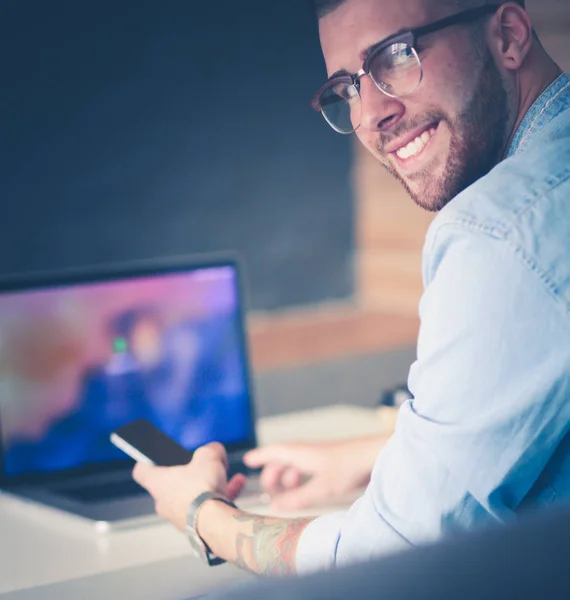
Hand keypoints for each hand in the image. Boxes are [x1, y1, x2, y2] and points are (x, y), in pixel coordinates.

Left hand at [133, 442, 245, 531]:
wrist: (215, 522)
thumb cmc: (203, 489)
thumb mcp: (208, 456)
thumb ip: (211, 449)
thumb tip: (215, 450)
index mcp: (158, 483)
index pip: (142, 470)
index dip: (149, 460)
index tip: (158, 455)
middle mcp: (164, 502)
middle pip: (172, 482)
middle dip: (190, 472)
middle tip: (203, 464)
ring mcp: (179, 516)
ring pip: (193, 494)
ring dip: (208, 483)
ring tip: (226, 474)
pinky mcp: (196, 527)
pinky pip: (207, 507)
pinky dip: (220, 496)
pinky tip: (237, 485)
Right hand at [243, 436, 385, 510]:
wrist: (375, 455)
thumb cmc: (350, 467)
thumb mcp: (322, 488)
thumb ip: (298, 499)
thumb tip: (275, 506)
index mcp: (301, 453)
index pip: (273, 451)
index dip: (259, 456)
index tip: (247, 461)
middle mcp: (308, 451)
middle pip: (282, 458)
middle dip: (272, 472)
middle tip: (269, 490)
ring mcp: (320, 455)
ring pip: (295, 463)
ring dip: (287, 476)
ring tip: (286, 493)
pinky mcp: (330, 461)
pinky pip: (307, 467)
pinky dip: (300, 477)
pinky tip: (306, 488)